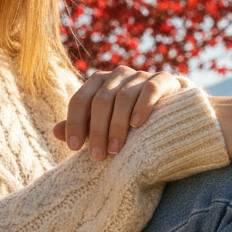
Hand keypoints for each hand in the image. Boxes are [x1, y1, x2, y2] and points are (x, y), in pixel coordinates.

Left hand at [52, 66, 181, 160]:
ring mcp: (140, 75)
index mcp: (99, 82)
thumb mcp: (107, 123)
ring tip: (115, 150)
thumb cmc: (135, 119)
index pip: (80, 100)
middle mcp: (117, 74)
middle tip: (97, 157)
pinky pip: (149, 90)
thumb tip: (56, 133)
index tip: (74, 148)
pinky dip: (142, 106)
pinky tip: (137, 125)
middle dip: (97, 130)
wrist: (175, 108)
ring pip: (123, 97)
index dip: (75, 123)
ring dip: (117, 125)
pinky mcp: (163, 79)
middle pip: (101, 101)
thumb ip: (84, 126)